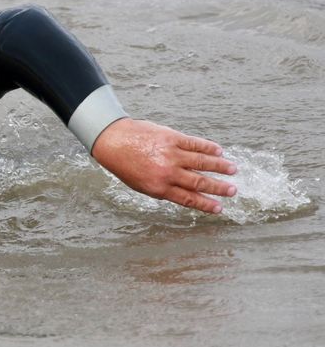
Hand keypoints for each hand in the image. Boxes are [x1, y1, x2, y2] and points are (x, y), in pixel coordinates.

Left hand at [91, 118, 237, 213]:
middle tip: (233, 191)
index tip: (219, 208)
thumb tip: (187, 193)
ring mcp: (171, 154)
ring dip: (220, 166)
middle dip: (218, 188)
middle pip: (199, 182)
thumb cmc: (126, 165)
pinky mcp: (172, 138)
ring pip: (202, 162)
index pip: (189, 198)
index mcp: (159, 188)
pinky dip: (208, 147)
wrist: (113, 141)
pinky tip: (219, 150)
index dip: (206, 204)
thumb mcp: (142, 185)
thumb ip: (164, 189)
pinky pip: (195, 143)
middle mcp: (167, 172)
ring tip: (233, 170)